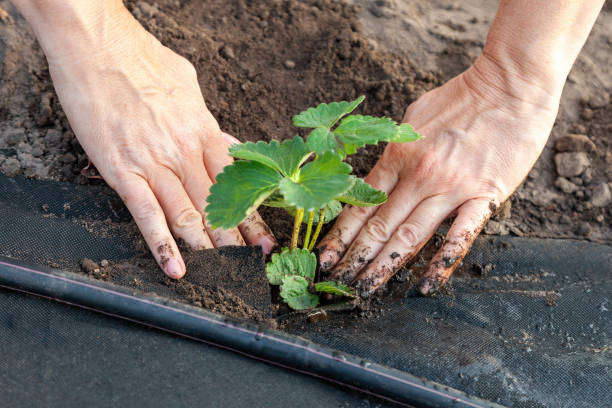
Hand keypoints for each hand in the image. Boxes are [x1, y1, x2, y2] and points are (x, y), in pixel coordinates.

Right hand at [41, 7, 275, 278]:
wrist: (96, 44)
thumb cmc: (141, 58)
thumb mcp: (188, 85)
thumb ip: (208, 120)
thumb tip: (227, 140)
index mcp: (203, 130)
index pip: (236, 181)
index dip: (254, 212)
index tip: (267, 235)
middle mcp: (184, 150)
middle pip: (218, 203)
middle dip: (240, 237)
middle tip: (258, 263)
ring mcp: (153, 162)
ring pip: (188, 214)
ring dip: (209, 247)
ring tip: (227, 273)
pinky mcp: (122, 170)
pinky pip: (146, 214)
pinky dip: (162, 245)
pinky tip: (175, 267)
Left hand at [317, 54, 558, 295]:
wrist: (510, 84)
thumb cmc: (460, 97)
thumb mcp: (412, 116)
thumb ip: (394, 150)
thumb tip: (378, 176)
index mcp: (398, 154)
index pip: (361, 204)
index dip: (340, 235)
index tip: (324, 257)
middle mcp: (419, 176)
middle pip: (379, 226)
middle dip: (354, 258)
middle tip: (337, 283)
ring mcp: (450, 188)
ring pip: (410, 236)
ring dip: (385, 266)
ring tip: (366, 290)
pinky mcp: (483, 195)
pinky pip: (459, 236)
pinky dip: (441, 264)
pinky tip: (425, 286)